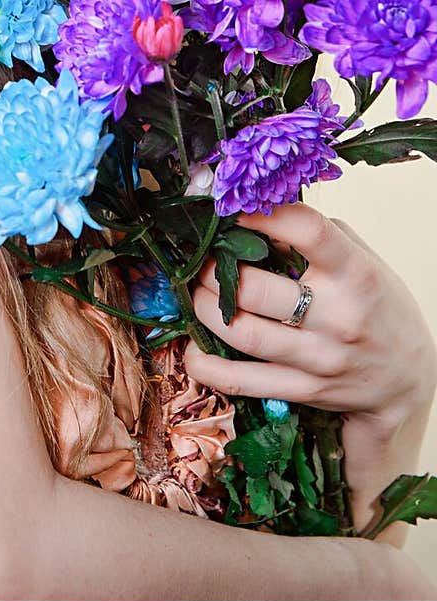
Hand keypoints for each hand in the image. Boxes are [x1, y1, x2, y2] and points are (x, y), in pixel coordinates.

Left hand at [183, 199, 436, 537]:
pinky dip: (207, 365)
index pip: (309, 231)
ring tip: (196, 291)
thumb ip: (314, 236)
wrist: (405, 378)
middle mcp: (338, 316)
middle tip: (203, 258)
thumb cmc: (375, 306)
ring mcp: (319, 358)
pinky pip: (242, 381)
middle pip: (256, 288)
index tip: (238, 210)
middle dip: (214, 268)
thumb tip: (256, 217)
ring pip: (242, 332)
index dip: (264, 215)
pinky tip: (194, 347)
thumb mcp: (360, 260)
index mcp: (356, 273)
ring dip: (204, 308)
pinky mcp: (303, 390)